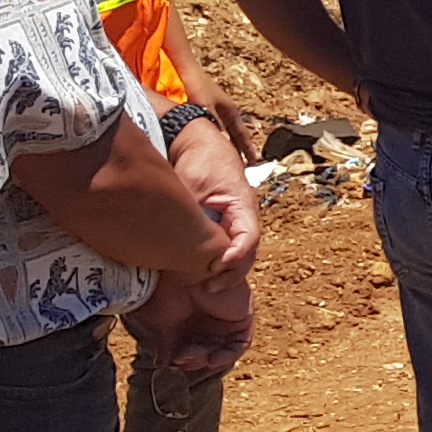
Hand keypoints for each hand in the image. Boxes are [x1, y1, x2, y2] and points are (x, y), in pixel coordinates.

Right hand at [138, 266, 254, 373]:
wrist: (176, 270)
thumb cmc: (163, 293)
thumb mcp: (162, 325)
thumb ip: (165, 346)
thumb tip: (162, 366)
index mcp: (192, 321)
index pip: (195, 352)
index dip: (187, 361)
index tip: (174, 360)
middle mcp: (211, 319)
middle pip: (211, 352)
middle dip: (197, 360)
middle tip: (183, 357)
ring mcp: (227, 316)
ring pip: (225, 350)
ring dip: (212, 358)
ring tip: (197, 356)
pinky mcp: (242, 311)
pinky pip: (243, 341)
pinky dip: (230, 353)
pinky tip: (213, 358)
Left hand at [167, 114, 263, 277]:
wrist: (200, 143)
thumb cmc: (200, 159)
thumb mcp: (192, 184)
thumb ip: (191, 212)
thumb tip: (182, 238)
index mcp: (243, 206)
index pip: (249, 238)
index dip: (236, 256)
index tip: (217, 267)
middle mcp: (243, 217)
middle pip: (248, 252)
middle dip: (231, 273)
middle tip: (209, 287)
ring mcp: (235, 221)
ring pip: (238, 253)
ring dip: (226, 272)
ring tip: (206, 288)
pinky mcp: (222, 224)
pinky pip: (226, 247)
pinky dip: (218, 263)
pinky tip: (202, 275)